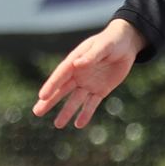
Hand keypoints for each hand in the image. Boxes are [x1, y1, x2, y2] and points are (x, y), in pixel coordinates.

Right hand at [33, 19, 147, 128]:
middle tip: (37, 112)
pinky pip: (92, 104)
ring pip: (75, 100)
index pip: (61, 74)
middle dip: (49, 101)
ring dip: (66, 111)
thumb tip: (77, 64)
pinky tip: (78, 124)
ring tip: (58, 125)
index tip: (42, 96)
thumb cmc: (112, 40)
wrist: (127, 44)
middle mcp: (79, 73)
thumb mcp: (104, 45)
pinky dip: (86, 114)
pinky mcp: (100, 90)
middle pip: (62, 89)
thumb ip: (92, 55)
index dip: (52, 85)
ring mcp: (89, 83)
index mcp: (76, 60)